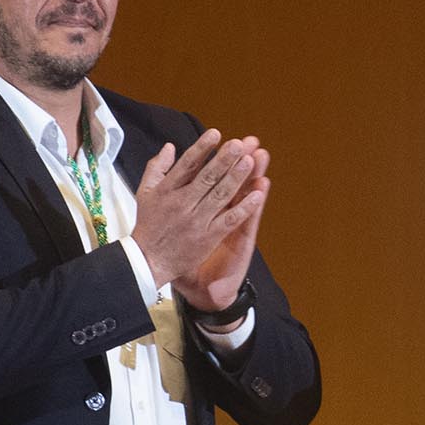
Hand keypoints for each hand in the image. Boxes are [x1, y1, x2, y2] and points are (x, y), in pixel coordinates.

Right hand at [133, 129, 268, 291]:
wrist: (147, 262)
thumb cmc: (148, 225)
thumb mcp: (145, 193)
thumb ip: (157, 168)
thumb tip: (170, 146)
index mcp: (167, 190)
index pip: (187, 165)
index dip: (202, 148)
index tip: (215, 133)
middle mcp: (183, 203)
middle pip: (207, 177)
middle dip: (224, 159)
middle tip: (239, 144)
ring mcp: (197, 221)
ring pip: (220, 196)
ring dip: (237, 178)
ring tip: (250, 161)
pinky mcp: (208, 237)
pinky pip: (229, 220)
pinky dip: (244, 208)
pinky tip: (258, 196)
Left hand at [176, 139, 271, 316]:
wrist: (200, 288)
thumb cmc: (187, 257)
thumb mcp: (173, 227)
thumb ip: (172, 207)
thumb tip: (162, 177)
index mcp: (207, 207)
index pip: (214, 177)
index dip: (218, 157)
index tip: (221, 136)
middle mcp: (223, 213)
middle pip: (233, 181)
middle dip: (241, 160)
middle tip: (250, 140)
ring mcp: (234, 226)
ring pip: (244, 196)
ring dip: (252, 175)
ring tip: (260, 155)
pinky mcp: (241, 241)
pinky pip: (247, 220)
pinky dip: (254, 204)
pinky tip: (261, 188)